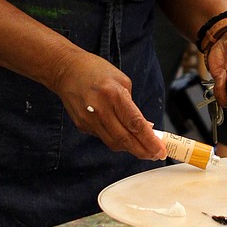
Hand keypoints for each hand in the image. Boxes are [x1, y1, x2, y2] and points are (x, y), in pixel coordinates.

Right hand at [49, 47, 165, 161]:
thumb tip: (144, 128)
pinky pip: (103, 137)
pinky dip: (115, 138)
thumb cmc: (96, 71)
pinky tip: (122, 134)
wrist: (66, 70)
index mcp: (114, 94)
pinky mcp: (82, 125)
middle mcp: (100, 109)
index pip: (135, 124)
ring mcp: (89, 120)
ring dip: (130, 148)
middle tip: (155, 155)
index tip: (160, 150)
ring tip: (142, 148)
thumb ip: (133, 106)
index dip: (149, 140)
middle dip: (143, 151)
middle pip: (125, 139)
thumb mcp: (122, 81)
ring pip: (114, 143)